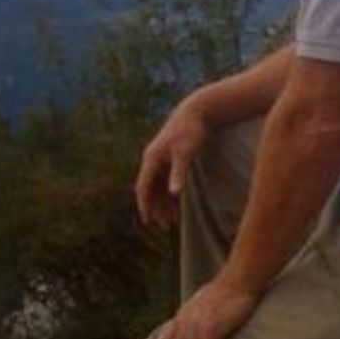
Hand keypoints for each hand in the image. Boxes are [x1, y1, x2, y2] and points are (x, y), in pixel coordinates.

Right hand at [135, 98, 207, 230]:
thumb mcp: (185, 153)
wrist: (196, 111)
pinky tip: (177, 206)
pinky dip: (170, 194)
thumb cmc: (190, 131)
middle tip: (164, 227)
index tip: (148, 221)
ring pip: (158, 187)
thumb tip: (174, 194)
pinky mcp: (170, 158)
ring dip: (164, 204)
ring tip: (172, 221)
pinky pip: (166, 181)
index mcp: (152, 158)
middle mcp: (152, 160)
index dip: (145, 205)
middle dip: (156, 209)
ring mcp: (161, 159)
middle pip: (150, 190)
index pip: (143, 187)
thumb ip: (179, 173)